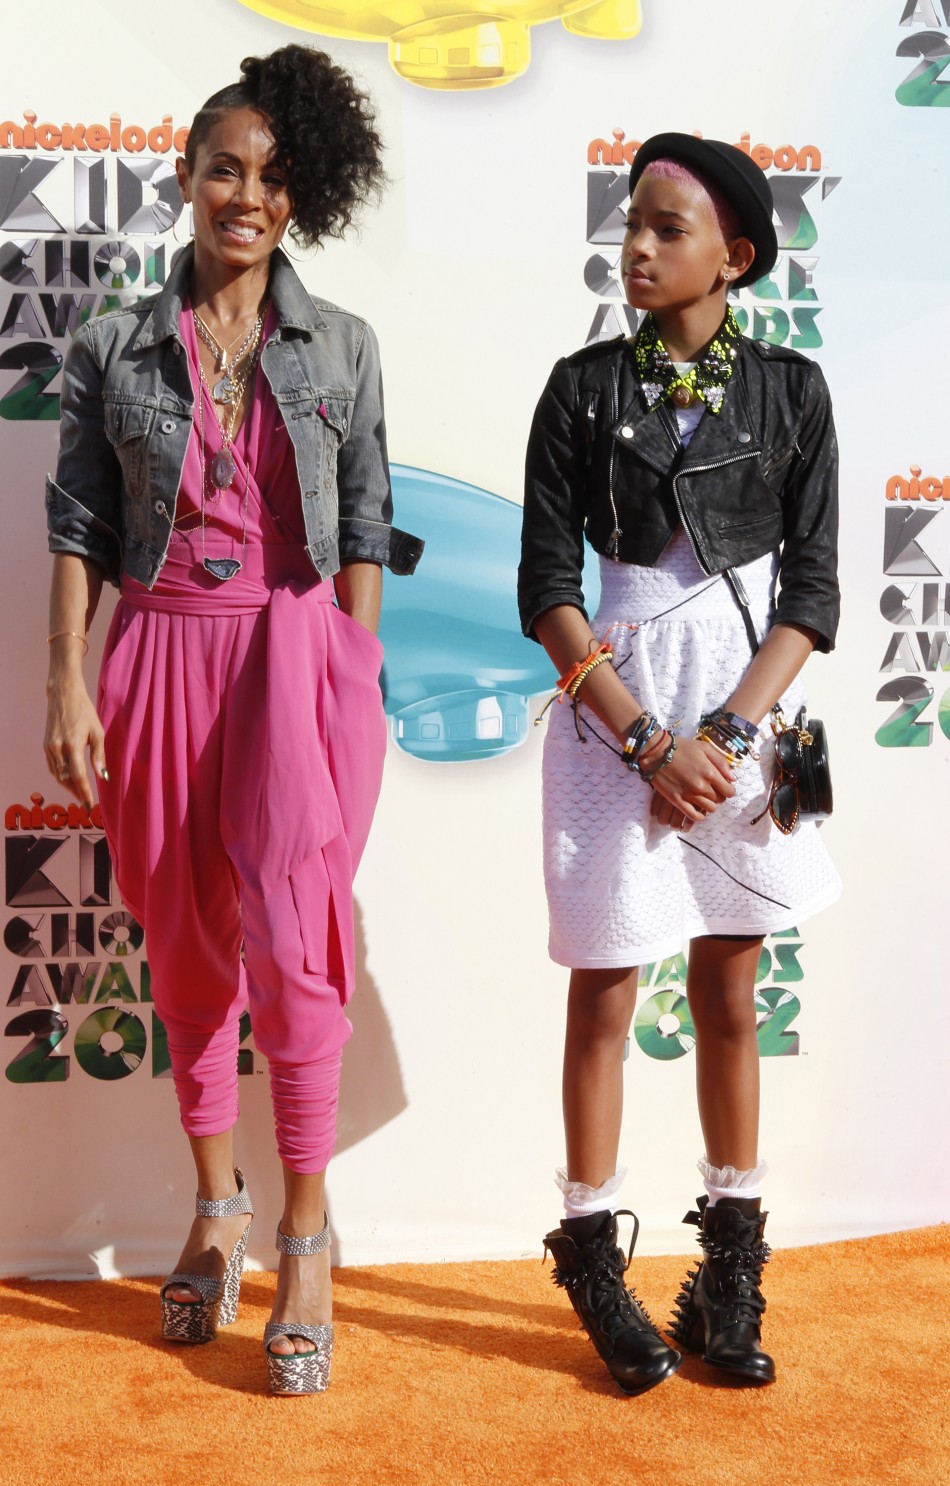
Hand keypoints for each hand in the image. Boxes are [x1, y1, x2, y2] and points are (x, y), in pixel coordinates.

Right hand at [44, 675, 107, 808]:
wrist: (63, 695)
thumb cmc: (84, 711)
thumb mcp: (98, 731)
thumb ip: (99, 755)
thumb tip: (103, 776)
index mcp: (73, 744)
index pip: (78, 776)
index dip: (84, 793)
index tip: (90, 805)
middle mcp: (57, 747)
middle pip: (66, 778)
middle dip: (76, 792)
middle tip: (86, 803)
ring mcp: (49, 747)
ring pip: (57, 774)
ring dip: (68, 786)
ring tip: (80, 794)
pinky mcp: (46, 745)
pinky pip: (53, 766)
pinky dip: (61, 776)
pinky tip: (70, 780)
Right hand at [647, 735, 734, 831]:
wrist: (656, 752)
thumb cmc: (681, 747)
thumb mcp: (704, 748)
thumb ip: (721, 762)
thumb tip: (732, 778)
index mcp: (710, 773)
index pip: (729, 791)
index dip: (728, 789)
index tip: (723, 786)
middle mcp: (702, 786)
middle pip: (719, 800)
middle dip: (718, 795)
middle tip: (711, 789)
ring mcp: (689, 795)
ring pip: (709, 809)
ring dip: (709, 804)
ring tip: (703, 797)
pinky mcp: (677, 800)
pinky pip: (694, 816)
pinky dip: (699, 816)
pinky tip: (698, 809)